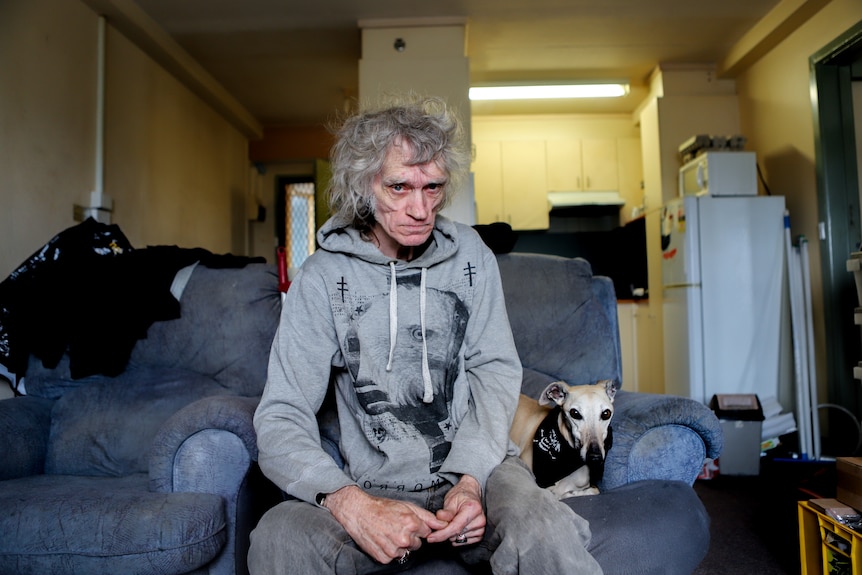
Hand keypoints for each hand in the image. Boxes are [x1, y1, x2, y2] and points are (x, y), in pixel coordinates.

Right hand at [325, 485, 447, 563]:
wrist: (358, 513)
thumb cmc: (382, 508)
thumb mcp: (406, 506)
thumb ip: (427, 516)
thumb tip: (443, 524)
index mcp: (411, 523)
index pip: (426, 532)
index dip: (417, 527)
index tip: (407, 522)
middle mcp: (404, 538)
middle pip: (417, 544)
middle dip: (410, 536)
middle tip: (396, 526)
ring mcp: (394, 550)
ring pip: (405, 551)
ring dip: (400, 545)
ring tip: (388, 532)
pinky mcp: (384, 558)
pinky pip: (393, 557)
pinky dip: (389, 550)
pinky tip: (382, 540)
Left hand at [426, 474, 485, 545]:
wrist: (470, 493)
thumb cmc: (461, 495)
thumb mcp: (451, 499)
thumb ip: (446, 511)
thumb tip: (439, 518)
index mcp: (473, 509)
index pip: (455, 527)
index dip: (441, 534)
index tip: (431, 537)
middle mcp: (479, 520)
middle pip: (457, 534)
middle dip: (445, 532)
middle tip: (443, 522)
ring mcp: (481, 528)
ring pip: (459, 539)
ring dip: (452, 534)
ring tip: (452, 522)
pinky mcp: (480, 534)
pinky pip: (464, 542)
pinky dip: (458, 537)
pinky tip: (457, 528)